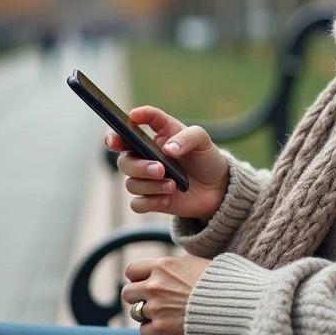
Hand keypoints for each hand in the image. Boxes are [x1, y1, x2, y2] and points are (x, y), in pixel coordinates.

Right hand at [105, 106, 227, 220]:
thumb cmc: (206, 157)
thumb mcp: (202, 139)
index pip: (128, 130)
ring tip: (172, 185)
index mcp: (153, 137)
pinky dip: (149, 202)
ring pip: (130, 184)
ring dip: (150, 186)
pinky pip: (137, 204)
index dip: (118, 131)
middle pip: (124, 161)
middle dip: (138, 166)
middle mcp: (145, 158)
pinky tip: (167, 199)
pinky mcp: (152, 199)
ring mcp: (147, 180)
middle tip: (160, 169)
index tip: (120, 136)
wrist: (217, 188)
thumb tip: (168, 149)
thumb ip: (186, 138)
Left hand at [121, 255, 210, 334]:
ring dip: (146, 315)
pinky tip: (167, 328)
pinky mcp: (161, 329)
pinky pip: (144, 331)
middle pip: (127, 293)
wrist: (232, 305)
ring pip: (135, 313)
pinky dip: (153, 331)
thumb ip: (175, 265)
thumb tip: (167, 267)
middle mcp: (155, 286)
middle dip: (138, 297)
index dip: (137, 278)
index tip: (147, 283)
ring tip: (163, 315)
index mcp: (163, 266)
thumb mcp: (195, 263)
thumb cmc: (219, 282)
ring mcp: (156, 308)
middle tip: (153, 301)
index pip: (131, 270)